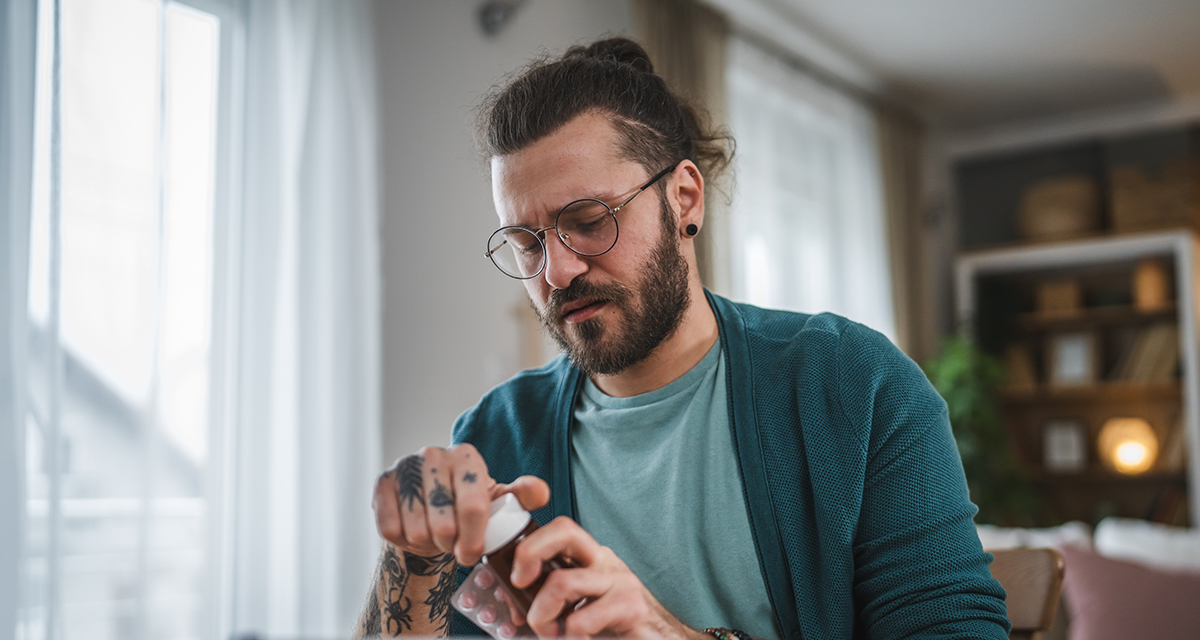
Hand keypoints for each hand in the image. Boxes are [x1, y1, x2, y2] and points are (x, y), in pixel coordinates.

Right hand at [371, 444, 549, 564]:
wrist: (430, 510)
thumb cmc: (468, 506)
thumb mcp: (499, 502)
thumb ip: (522, 496)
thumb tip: (539, 494)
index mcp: (467, 456)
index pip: (474, 507)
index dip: (474, 540)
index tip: (473, 554)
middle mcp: (433, 454)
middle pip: (443, 523)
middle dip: (450, 545)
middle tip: (453, 546)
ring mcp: (404, 467)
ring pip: (416, 529)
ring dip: (427, 543)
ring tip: (434, 536)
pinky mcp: (381, 483)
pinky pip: (391, 529)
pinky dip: (403, 541)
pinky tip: (413, 531)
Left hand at [512, 516, 705, 638]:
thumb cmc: (614, 632)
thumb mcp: (576, 610)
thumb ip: (549, 602)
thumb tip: (512, 604)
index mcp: (591, 560)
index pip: (559, 530)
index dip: (530, 543)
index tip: (514, 577)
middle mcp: (605, 562)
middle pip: (564, 531)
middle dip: (529, 553)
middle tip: (519, 585)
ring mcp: (620, 581)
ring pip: (561, 582)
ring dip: (542, 617)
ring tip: (551, 635)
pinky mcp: (631, 606)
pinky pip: (580, 620)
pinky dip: (570, 638)